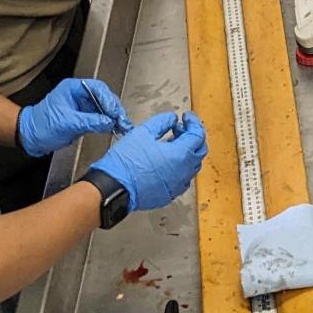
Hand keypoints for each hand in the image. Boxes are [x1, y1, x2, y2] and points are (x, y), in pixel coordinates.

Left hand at [16, 78, 129, 157]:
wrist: (30, 138)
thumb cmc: (41, 125)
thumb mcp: (66, 123)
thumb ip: (90, 121)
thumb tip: (109, 122)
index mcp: (73, 88)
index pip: (97, 89)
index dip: (108, 100)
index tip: (114, 112)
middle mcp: (80, 94)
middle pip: (104, 97)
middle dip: (114, 109)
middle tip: (122, 120)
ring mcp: (83, 106)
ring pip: (105, 108)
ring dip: (114, 117)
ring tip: (122, 126)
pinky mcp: (85, 117)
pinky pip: (100, 117)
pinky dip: (108, 123)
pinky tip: (115, 128)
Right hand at [91, 112, 207, 211]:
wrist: (112, 188)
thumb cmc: (125, 164)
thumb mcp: (143, 133)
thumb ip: (162, 122)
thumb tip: (172, 119)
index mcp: (180, 155)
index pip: (198, 135)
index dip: (193, 122)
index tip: (187, 117)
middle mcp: (183, 172)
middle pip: (199, 150)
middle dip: (192, 136)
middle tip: (180, 128)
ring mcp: (177, 185)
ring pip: (192, 166)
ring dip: (186, 152)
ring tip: (171, 143)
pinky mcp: (169, 194)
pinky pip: (182, 178)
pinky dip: (180, 167)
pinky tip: (166, 161)